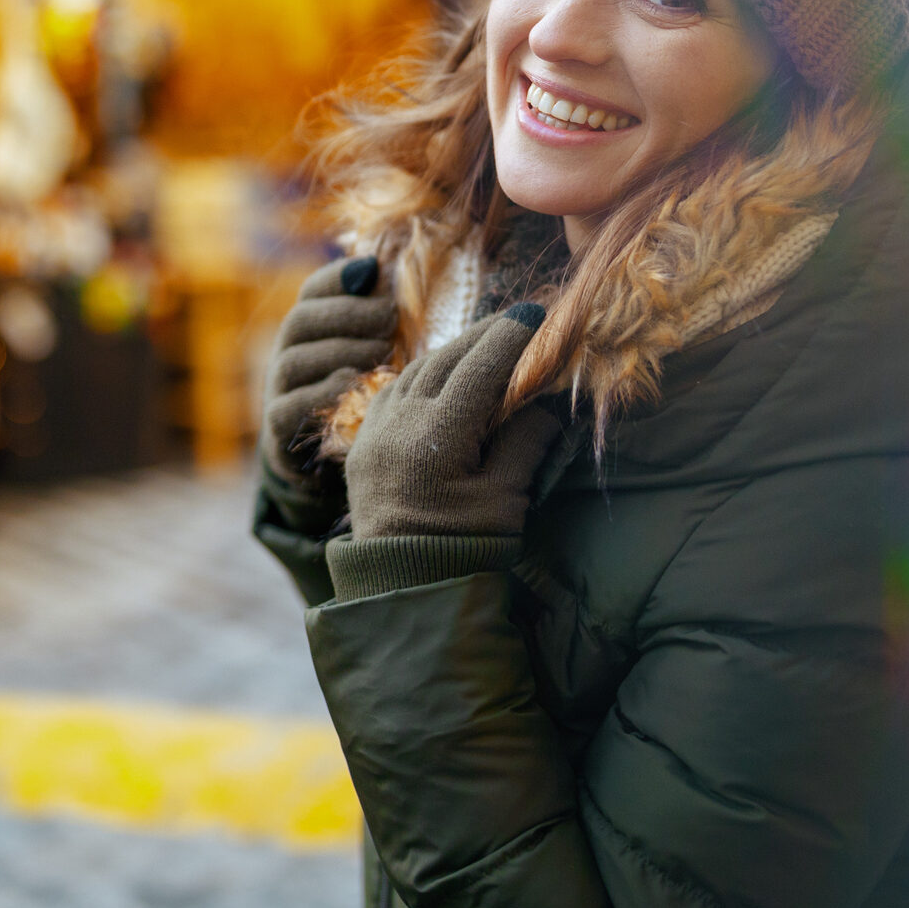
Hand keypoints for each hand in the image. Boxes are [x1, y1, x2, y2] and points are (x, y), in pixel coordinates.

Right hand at [262, 256, 396, 496]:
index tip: (374, 271)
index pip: (312, 292)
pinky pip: (289, 406)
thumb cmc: (364, 397)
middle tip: (390, 318)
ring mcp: (279, 391)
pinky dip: (320, 394)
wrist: (329, 459)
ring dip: (339, 352)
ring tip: (381, 353)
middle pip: (299, 321)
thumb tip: (405, 280)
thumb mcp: (375, 357)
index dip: (338, 277)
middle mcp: (288, 354)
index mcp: (310, 330)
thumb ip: (384, 323)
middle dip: (347, 313)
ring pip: (292, 362)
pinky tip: (352, 387)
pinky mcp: (279, 429)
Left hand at [342, 303, 561, 540]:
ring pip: (415, 372)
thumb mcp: (505, 498)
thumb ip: (525, 440)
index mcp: (436, 436)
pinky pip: (391, 393)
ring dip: (451, 354)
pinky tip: (440, 375)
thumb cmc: (463, 551)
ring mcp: (373, 433)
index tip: (536, 314)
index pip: (479, 367)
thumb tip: (547, 399)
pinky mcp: (361, 446)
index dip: (510, 337)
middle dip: (483, 337)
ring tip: (485, 344)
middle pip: (445, 361)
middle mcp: (398, 424)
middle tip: (517, 321)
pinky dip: (422, 376)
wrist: (402, 592)